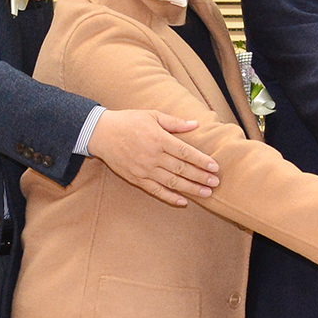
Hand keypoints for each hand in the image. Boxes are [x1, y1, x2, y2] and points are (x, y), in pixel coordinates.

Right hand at [87, 109, 221, 206]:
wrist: (101, 133)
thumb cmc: (129, 121)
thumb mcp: (152, 116)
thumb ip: (175, 122)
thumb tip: (196, 124)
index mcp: (159, 139)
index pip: (185, 152)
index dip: (201, 160)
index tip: (215, 167)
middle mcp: (153, 156)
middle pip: (182, 169)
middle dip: (201, 177)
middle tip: (216, 183)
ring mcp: (144, 169)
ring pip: (172, 182)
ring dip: (191, 189)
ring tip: (207, 193)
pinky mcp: (136, 178)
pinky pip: (155, 190)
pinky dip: (169, 197)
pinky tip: (182, 201)